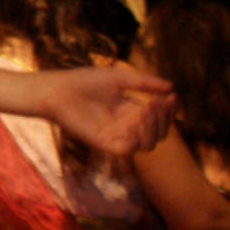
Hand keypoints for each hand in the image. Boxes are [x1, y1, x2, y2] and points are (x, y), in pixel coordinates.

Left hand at [38, 65, 174, 157]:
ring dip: (154, 128)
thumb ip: (144, 83)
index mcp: (131, 111)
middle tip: (157, 102)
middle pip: (158, 133)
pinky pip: (128, 150)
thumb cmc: (84, 82)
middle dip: (164, 119)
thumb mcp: (120, 78)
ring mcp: (116, 136)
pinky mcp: (103, 143)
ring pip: (148, 145)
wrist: (58, 90)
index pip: (160, 118)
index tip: (172, 97)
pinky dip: (137, 138)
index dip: (170, 110)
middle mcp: (126, 126)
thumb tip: (171, 87)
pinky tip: (135, 120)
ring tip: (147, 109)